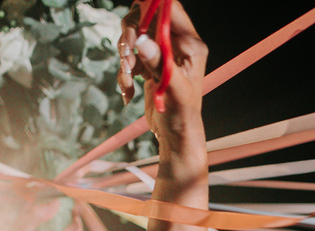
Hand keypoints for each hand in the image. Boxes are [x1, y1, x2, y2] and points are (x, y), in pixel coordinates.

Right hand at [119, 0, 206, 150]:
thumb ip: (159, 63)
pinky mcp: (150, 63)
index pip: (169, 9)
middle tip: (125, 55)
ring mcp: (161, 52)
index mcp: (190, 44)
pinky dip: (125, 73)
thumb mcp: (173, 89)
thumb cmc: (182, 114)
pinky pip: (129, 57)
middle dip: (129, 34)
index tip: (134, 20)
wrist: (174, 134)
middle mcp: (176, 44)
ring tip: (129, 79)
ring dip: (125, 58)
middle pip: (145, 18)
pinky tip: (129, 92)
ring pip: (133, 37)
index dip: (149, 7)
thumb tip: (142, 41)